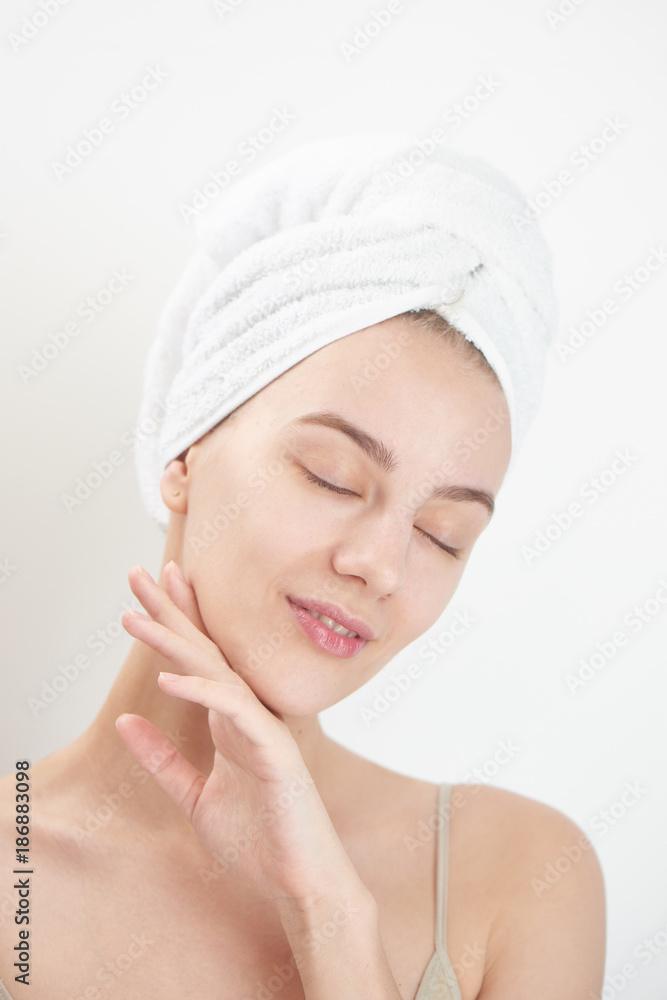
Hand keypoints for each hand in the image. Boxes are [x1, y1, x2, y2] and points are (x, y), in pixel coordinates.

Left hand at [116, 561, 360, 909]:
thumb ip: (162, 758)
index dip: (178, 621)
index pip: (202, 659)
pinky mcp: (275, 751)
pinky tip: (170, 678)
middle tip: (141, 573)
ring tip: (137, 616)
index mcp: (232, 719)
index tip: (154, 588)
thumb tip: (125, 720)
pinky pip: (235, 711)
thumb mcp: (193, 796)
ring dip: (176, 641)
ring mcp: (264, 728)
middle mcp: (249, 714)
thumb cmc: (258, 838)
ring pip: (216, 671)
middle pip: (207, 650)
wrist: (297, 879)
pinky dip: (203, 692)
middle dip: (172, 611)